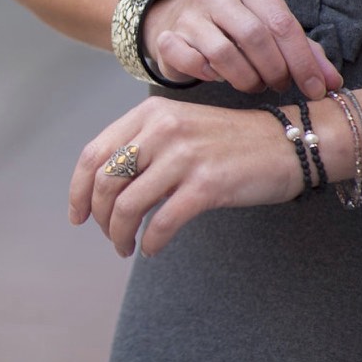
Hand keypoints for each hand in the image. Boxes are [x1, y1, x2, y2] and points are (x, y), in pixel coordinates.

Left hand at [68, 97, 303, 256]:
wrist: (284, 143)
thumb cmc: (229, 140)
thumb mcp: (180, 126)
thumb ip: (143, 146)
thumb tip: (104, 188)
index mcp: (151, 113)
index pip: (94, 153)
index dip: (77, 190)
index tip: (77, 216)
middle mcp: (163, 129)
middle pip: (105, 182)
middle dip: (99, 217)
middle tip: (110, 234)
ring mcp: (185, 156)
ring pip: (128, 206)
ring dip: (120, 235)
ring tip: (126, 246)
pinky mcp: (207, 185)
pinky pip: (162, 223)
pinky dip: (150, 242)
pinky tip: (152, 248)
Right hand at [143, 0, 341, 97]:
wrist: (176, 17)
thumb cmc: (234, 24)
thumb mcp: (269, 26)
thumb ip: (302, 50)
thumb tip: (332, 82)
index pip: (282, 22)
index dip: (303, 61)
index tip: (317, 90)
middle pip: (255, 37)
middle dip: (275, 70)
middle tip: (279, 86)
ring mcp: (188, 13)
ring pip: (224, 53)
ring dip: (246, 79)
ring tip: (254, 84)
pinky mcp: (168, 37)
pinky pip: (193, 63)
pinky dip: (210, 77)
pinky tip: (218, 77)